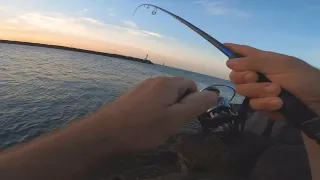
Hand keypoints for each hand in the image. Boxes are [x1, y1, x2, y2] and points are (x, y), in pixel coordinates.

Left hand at [93, 77, 217, 152]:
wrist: (106, 133)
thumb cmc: (143, 127)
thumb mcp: (175, 119)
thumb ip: (197, 105)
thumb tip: (214, 94)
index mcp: (167, 83)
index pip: (192, 85)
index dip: (194, 101)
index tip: (184, 118)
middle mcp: (154, 81)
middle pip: (178, 90)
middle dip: (180, 106)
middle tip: (171, 124)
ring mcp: (142, 88)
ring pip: (165, 97)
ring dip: (167, 110)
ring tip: (157, 126)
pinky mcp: (133, 97)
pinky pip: (152, 101)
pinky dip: (155, 111)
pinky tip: (146, 124)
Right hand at [224, 43, 319, 116]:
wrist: (318, 103)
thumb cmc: (302, 78)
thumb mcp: (279, 65)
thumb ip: (253, 62)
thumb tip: (229, 62)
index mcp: (263, 61)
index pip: (245, 52)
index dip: (234, 49)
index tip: (223, 44)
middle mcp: (258, 75)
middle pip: (236, 76)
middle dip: (245, 77)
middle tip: (255, 77)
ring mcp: (260, 91)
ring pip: (243, 91)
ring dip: (261, 91)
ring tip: (278, 92)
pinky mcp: (263, 106)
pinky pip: (253, 104)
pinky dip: (266, 104)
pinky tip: (279, 104)